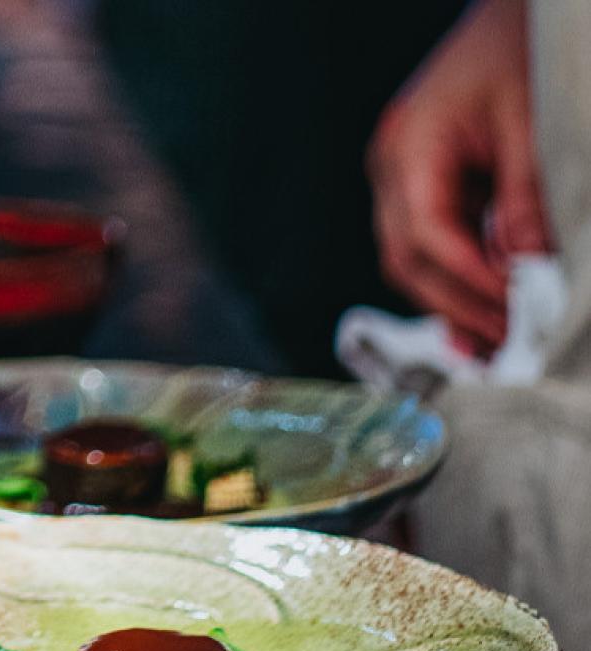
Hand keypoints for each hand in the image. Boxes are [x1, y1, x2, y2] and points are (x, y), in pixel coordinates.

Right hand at [368, 0, 549, 352]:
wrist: (516, 10)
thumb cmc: (523, 48)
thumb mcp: (534, 119)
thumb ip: (527, 196)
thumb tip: (529, 271)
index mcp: (409, 143)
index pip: (426, 234)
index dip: (468, 282)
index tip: (515, 314)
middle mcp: (390, 163)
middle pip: (405, 256)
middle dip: (453, 304)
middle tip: (506, 344)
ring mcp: (398, 172)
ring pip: (408, 256)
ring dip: (449, 298)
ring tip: (494, 338)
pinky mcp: (419, 179)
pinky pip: (425, 240)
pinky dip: (453, 274)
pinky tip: (483, 303)